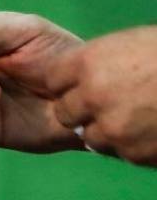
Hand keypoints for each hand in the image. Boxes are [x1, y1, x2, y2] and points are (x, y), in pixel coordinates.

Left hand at [51, 26, 156, 165]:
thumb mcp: (129, 45)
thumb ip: (98, 65)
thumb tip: (78, 83)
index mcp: (88, 62)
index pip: (52, 79)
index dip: (67, 83)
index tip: (82, 83)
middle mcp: (94, 96)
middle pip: (65, 112)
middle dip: (82, 110)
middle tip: (111, 103)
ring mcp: (115, 128)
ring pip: (92, 137)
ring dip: (108, 131)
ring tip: (137, 117)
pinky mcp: (136, 153)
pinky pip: (124, 153)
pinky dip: (136, 146)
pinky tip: (154, 129)